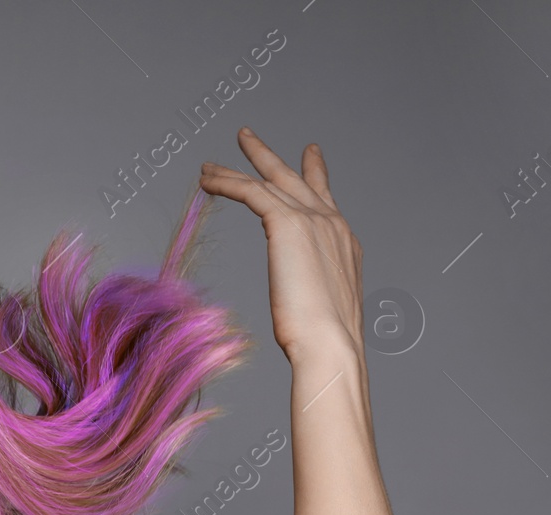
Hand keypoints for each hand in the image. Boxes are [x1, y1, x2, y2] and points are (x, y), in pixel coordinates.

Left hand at [199, 127, 362, 361]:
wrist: (330, 341)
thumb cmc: (324, 340)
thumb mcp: (321, 307)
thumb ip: (313, 291)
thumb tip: (303, 308)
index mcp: (344, 242)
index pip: (324, 199)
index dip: (314, 174)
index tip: (309, 156)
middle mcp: (331, 222)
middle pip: (295, 178)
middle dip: (268, 157)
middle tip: (247, 137)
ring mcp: (311, 219)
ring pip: (268, 180)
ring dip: (235, 169)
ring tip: (209, 163)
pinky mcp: (287, 223)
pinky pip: (251, 191)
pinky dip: (227, 183)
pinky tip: (207, 181)